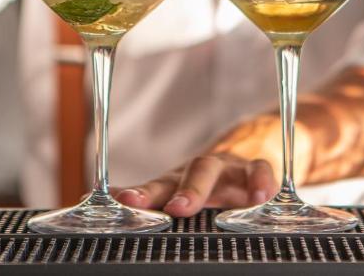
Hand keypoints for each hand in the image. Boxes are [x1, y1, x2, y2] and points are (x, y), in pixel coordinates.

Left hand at [114, 152, 278, 217]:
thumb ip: (155, 206)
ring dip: (196, 188)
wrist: (251, 147)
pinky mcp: (254, 169)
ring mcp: (226, 168)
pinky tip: (259, 198)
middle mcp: (196, 170)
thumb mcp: (184, 194)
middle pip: (175, 176)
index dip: (136, 195)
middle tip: (157, 211)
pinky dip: (258, 182)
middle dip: (162, 193)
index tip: (118, 203)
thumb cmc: (208, 183)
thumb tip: (104, 215)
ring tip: (184, 208)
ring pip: (209, 169)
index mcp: (176, 181)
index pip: (152, 188)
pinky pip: (259, 170)